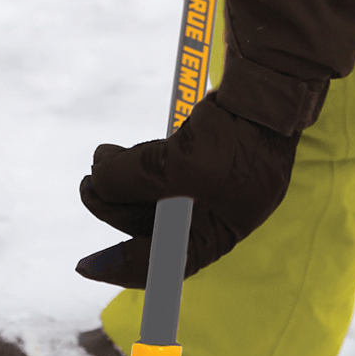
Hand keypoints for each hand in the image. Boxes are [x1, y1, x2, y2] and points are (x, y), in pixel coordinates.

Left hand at [75, 92, 299, 287]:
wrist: (267, 89)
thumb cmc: (238, 136)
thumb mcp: (181, 165)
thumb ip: (134, 178)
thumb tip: (96, 181)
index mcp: (219, 233)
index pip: (167, 264)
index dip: (124, 266)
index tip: (87, 266)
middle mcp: (212, 214)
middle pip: (151, 225)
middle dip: (115, 207)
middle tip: (88, 186)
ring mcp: (205, 184)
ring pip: (149, 193)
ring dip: (119, 180)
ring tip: (100, 158)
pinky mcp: (197, 155)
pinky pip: (157, 168)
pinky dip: (134, 162)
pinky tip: (114, 152)